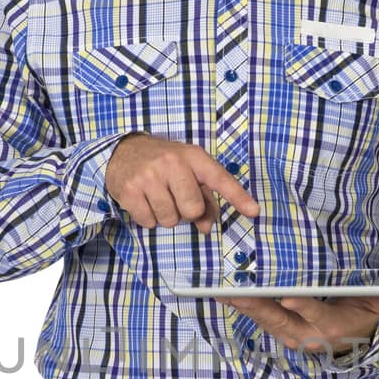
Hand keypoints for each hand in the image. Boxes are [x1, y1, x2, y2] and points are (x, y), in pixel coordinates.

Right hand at [105, 133, 259, 233]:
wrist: (123, 151)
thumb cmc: (164, 164)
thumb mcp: (188, 171)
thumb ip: (204, 199)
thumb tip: (206, 227)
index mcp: (193, 157)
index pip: (220, 179)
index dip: (238, 197)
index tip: (254, 211)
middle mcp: (172, 163)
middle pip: (193, 209)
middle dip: (186, 212)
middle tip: (175, 198)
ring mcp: (149, 176)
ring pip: (170, 219)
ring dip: (166, 216)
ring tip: (158, 197)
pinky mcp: (130, 190)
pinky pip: (149, 222)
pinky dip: (148, 218)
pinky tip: (144, 201)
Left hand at [216, 290, 378, 354]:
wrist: (358, 341)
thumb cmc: (366, 316)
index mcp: (334, 327)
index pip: (318, 317)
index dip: (304, 309)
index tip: (289, 299)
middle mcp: (310, 336)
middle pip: (282, 321)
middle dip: (258, 307)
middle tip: (237, 293)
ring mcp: (295, 337)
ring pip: (268, 322)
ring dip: (246, 308)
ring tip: (224, 292)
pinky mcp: (284, 333)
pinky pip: (263, 322)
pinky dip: (246, 310)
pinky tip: (229, 297)